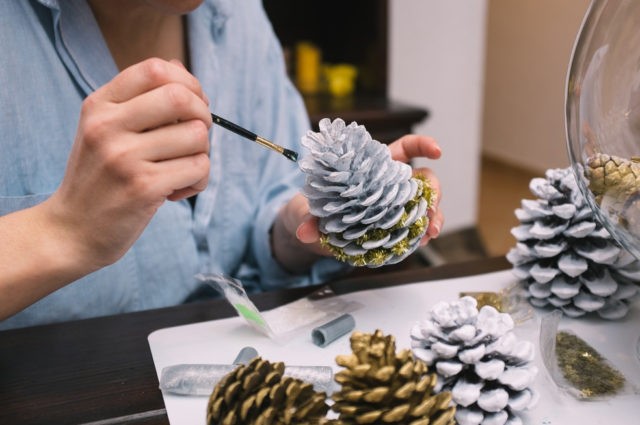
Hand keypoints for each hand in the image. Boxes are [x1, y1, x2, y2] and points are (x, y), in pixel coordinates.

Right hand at [45, 58, 211, 268]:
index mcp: (99, 106)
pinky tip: (176, 191)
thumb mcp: (105, 131)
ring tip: (180, 171)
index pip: (155, 69)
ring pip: (197, 136)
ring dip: (201, 155)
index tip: (193, 103)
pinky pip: (199, 168)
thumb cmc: (99, 178)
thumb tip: (180, 67)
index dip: (187, 82)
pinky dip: (198, 181)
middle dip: (203, 115)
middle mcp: (108, 126)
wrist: (71, 231)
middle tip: (195, 137)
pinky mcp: (144, 187)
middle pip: (181, 97)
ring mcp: (125, 156)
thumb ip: (140, 100)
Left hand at [272, 134, 442, 272]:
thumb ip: (310, 218)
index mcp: (375, 168)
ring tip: (430, 232)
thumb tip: (305, 232)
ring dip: (434, 218)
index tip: (437, 150)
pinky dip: (422, 234)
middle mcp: (390, 185)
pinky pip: (416, 228)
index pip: (405, 149)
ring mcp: (395, 207)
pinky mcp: (395, 228)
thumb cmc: (315, 209)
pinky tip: (422, 242)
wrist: (314, 232)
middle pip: (424, 181)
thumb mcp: (310, 211)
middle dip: (435, 192)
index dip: (423, 145)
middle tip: (430, 209)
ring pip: (425, 206)